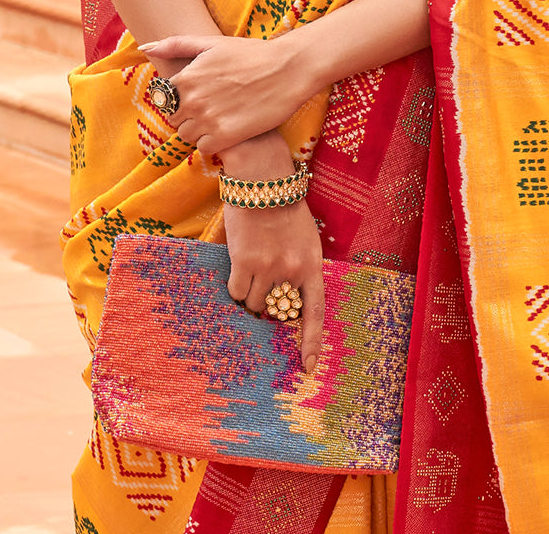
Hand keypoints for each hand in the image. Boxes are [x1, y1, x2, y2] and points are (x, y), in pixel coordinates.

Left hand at [140, 32, 313, 153]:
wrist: (288, 69)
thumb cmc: (252, 53)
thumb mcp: (212, 43)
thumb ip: (176, 44)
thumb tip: (145, 48)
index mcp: (186, 77)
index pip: (165, 99)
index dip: (181, 99)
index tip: (201, 95)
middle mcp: (192, 99)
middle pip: (174, 120)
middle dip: (188, 116)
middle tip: (212, 108)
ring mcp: (208, 119)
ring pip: (187, 136)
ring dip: (199, 131)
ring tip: (221, 118)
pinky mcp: (225, 136)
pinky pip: (204, 148)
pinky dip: (213, 143)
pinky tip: (229, 129)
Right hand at [224, 195, 324, 373]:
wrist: (264, 181)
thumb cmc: (284, 209)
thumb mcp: (304, 240)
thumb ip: (297, 269)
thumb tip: (281, 303)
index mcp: (312, 265)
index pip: (314, 313)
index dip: (311, 342)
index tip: (307, 367)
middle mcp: (292, 271)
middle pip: (277, 311)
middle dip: (268, 307)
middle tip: (263, 285)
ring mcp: (268, 269)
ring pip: (252, 303)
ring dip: (248, 293)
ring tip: (250, 266)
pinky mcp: (244, 263)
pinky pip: (236, 291)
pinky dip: (234, 285)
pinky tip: (237, 263)